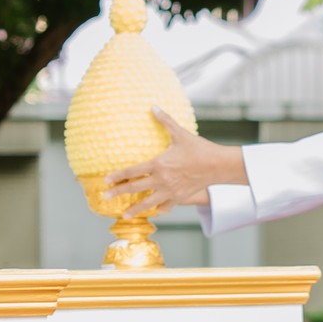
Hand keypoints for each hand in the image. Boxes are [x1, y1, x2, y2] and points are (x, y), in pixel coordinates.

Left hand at [102, 110, 246, 218]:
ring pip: (147, 203)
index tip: (106, 180)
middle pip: (134, 188)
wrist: (217, 165)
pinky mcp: (179, 197)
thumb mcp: (180, 134)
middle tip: (104, 197)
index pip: (132, 171)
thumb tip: (153, 106)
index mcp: (158, 164)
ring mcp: (170, 191)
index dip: (117, 176)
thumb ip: (165, 121)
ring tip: (123, 215)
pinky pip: (165, 206)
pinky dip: (158, 209)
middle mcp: (161, 180)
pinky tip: (153, 211)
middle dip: (117, 193)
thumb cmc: (199, 148)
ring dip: (134, 209)